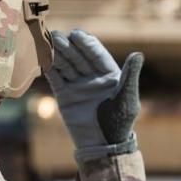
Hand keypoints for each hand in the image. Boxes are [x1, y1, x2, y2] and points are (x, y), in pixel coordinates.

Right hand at [45, 30, 142, 162]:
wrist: (102, 146)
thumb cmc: (119, 123)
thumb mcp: (127, 98)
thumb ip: (130, 75)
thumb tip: (138, 54)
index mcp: (110, 74)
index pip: (96, 54)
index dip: (86, 43)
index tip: (76, 34)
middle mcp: (93, 77)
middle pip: (79, 56)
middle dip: (68, 46)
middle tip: (56, 35)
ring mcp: (78, 85)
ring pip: (66, 65)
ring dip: (57, 53)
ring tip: (46, 41)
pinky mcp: (65, 96)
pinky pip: (56, 78)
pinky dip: (49, 68)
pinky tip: (42, 58)